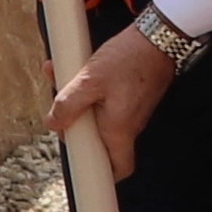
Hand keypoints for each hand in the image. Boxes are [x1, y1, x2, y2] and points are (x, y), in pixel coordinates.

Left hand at [54, 24, 176, 182]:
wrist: (158, 36)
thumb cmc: (129, 58)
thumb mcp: (90, 79)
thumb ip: (68, 104)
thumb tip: (53, 123)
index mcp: (120, 129)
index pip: (118, 170)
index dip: (101, 175)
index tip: (82, 168)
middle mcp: (130, 125)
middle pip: (101, 142)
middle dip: (78, 128)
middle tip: (61, 113)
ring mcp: (133, 110)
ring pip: (101, 118)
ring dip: (80, 104)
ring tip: (62, 80)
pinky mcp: (133, 95)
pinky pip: (107, 101)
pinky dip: (90, 91)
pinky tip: (76, 71)